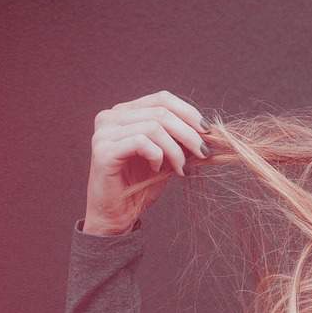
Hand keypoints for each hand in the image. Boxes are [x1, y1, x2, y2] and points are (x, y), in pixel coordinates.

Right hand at [84, 90, 211, 234]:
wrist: (118, 214)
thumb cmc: (141, 185)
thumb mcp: (168, 156)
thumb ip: (181, 140)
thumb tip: (209, 130)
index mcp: (125, 113)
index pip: (162, 99)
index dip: (189, 113)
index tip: (208, 132)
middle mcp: (111, 117)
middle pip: (161, 111)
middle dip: (189, 134)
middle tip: (204, 153)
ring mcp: (104, 132)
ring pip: (153, 126)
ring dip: (176, 150)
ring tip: (181, 168)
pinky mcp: (103, 150)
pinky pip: (141, 142)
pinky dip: (158, 156)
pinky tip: (157, 170)